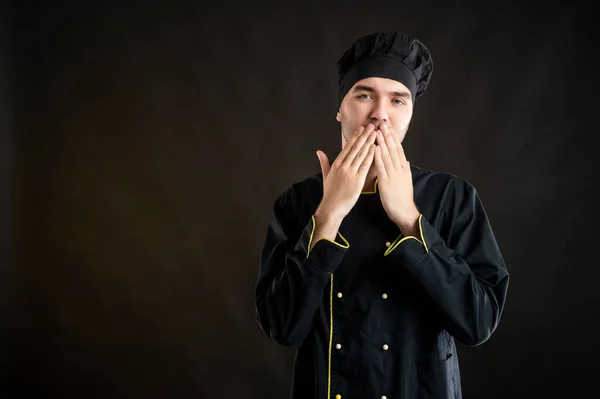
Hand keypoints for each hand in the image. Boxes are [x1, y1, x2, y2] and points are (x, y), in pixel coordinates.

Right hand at [315, 124, 376, 222]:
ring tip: (375, 133)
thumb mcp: (326, 176)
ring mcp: (350, 172)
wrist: (332, 207)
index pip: (347, 147)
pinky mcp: (357, 180)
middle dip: (364, 136)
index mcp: (337, 164)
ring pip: (361, 154)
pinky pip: (365, 165)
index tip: (361, 128)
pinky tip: (375, 147)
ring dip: (369, 142)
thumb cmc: (330, 193)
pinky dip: (371, 155)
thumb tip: (319, 152)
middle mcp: (343, 166)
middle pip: (355, 147)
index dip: (355, 136)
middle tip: (371, 126)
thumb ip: (324, 162)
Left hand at [374, 122, 419, 236]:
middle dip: (387, 135)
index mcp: (404, 168)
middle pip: (393, 148)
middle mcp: (400, 168)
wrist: (404, 211)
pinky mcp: (386, 181)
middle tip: (382, 123)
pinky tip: (374, 148)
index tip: (388, 127)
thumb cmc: (403, 198)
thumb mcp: (406, 181)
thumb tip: (405, 161)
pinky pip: (381, 167)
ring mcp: (393, 174)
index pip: (398, 149)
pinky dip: (378, 156)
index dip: (393, 137)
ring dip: (382, 142)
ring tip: (377, 130)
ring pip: (387, 155)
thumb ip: (404, 170)